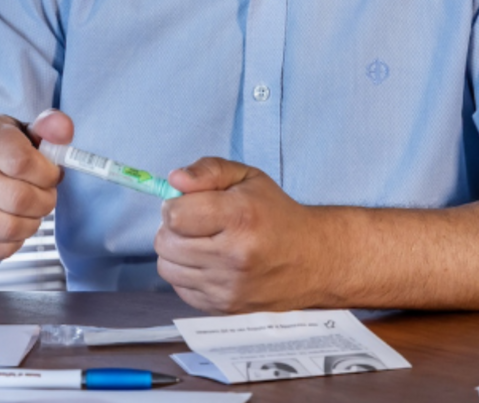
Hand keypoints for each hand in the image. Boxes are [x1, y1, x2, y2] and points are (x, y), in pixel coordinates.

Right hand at [0, 109, 72, 262]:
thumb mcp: (18, 133)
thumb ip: (46, 127)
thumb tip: (63, 127)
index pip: (20, 160)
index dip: (47, 173)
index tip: (51, 173)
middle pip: (18, 199)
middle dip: (45, 201)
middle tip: (45, 196)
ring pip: (9, 228)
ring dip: (32, 223)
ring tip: (31, 212)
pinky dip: (16, 241)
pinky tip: (12, 224)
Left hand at [154, 157, 329, 313]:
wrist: (313, 259)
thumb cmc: (276, 214)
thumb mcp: (247, 178)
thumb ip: (208, 170)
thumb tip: (174, 179)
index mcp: (240, 217)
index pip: (174, 215)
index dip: (175, 204)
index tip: (190, 203)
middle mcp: (234, 256)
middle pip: (165, 242)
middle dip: (173, 228)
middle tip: (195, 223)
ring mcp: (229, 287)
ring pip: (167, 267)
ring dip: (177, 252)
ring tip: (201, 242)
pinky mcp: (225, 308)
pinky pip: (180, 288)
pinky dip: (187, 274)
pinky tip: (208, 263)